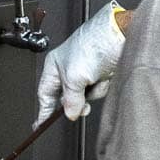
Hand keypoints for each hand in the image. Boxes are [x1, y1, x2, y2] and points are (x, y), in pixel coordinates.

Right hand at [35, 1, 126, 124]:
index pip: (45, 93)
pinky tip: (105, 77)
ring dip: (92, 92)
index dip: (43, 110)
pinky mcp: (100, 73)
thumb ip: (70, 100)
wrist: (120, 35)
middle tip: (81, 106)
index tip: (40, 124)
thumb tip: (70, 113)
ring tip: (96, 80)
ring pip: (84, 96)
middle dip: (76, 101)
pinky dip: (102, 87)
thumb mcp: (75, 77)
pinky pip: (98, 91)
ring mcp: (86, 71)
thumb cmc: (93, 45)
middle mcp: (68, 68)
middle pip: (66, 98)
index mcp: (55, 65)